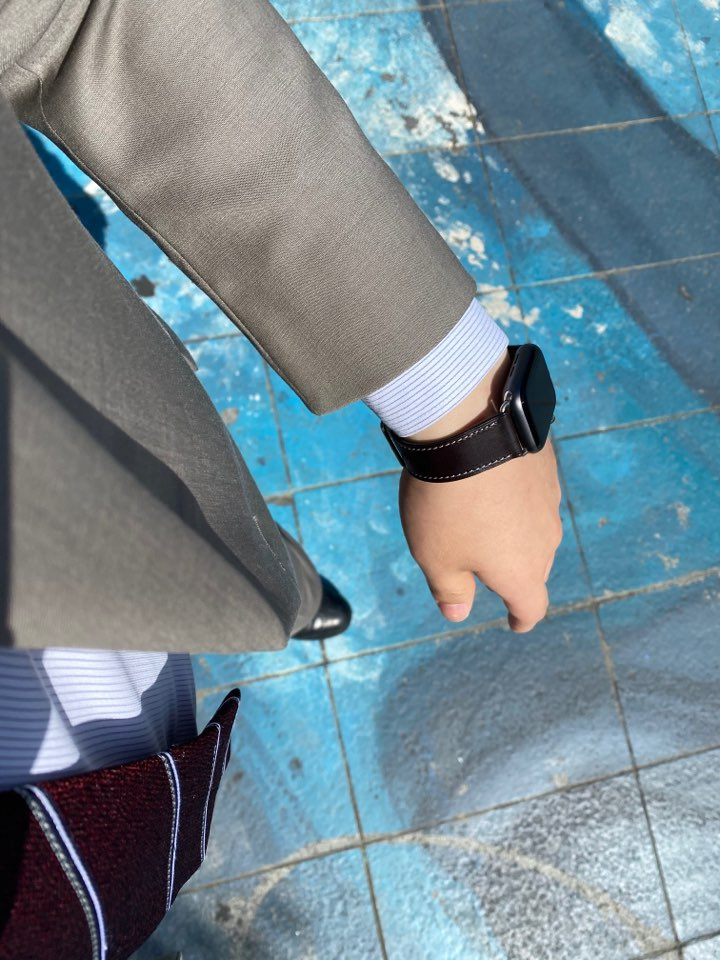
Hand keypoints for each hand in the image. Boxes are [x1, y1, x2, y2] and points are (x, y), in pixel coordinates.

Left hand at [397, 350, 562, 632]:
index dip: (522, 618)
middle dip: (514, 574)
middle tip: (489, 571)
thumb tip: (458, 613)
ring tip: (485, 523)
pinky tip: (492, 484)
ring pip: (535, 528)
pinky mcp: (545, 465)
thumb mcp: (436, 556)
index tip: (517, 623)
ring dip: (515, 532)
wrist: (470, 428)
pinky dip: (515, 498)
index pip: (531, 606)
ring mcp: (550, 499)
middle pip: (534, 567)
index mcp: (522, 571)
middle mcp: (546, 539)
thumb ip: (450, 589)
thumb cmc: (448, 505)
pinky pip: (532, 493)